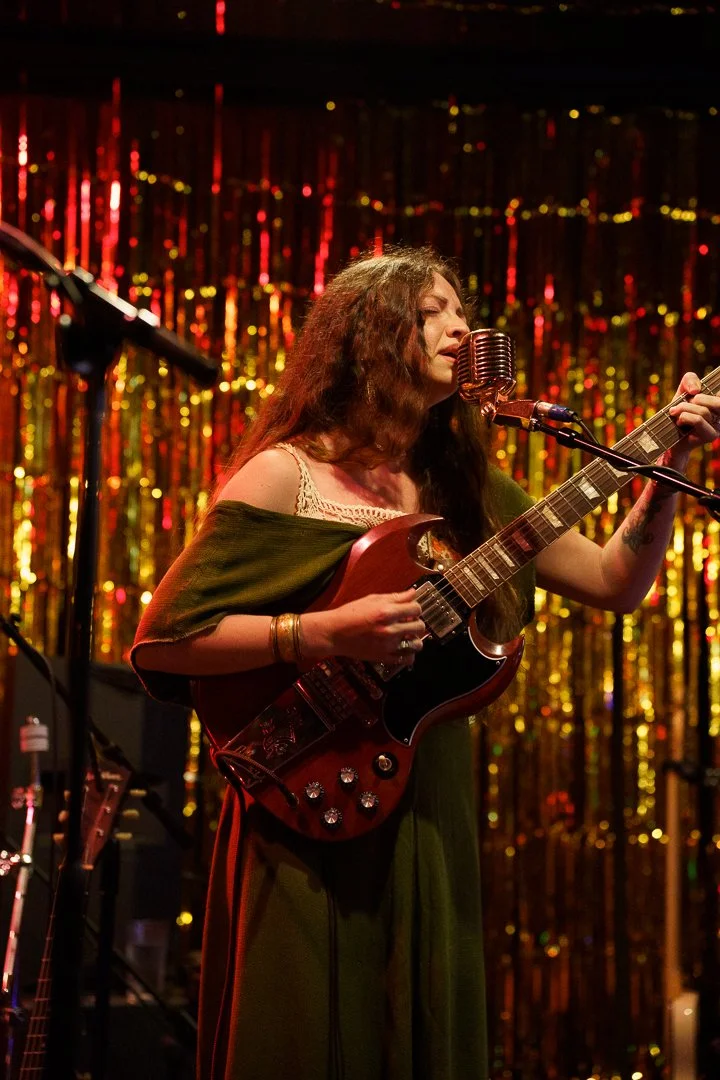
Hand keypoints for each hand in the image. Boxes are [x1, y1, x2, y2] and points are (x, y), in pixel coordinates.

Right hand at [302, 589, 425, 666]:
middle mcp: (389, 629)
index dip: (416, 607)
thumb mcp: (371, 599)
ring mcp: (387, 645)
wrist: (333, 633)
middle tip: (409, 622)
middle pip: (420, 626)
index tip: (411, 609)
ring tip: (408, 636)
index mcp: (386, 612)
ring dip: (415, 639)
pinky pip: (406, 659)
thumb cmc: (349, 614)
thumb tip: (412, 593)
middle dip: (417, 622)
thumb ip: (395, 597)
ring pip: (416, 644)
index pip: (416, 608)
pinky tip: (404, 649)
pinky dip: (409, 655)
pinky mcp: (383, 657)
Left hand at [666, 371, 719, 468]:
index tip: (697, 392)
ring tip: (675, 412)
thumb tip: (696, 390)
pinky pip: (698, 421)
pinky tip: (679, 421)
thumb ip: (690, 380)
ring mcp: (718, 426)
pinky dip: (684, 417)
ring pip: (704, 411)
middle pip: (718, 402)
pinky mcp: (710, 436)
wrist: (669, 435)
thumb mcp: (683, 391)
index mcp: (718, 403)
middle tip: (685, 402)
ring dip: (684, 408)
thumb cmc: (678, 411)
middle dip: (698, 399)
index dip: (714, 389)